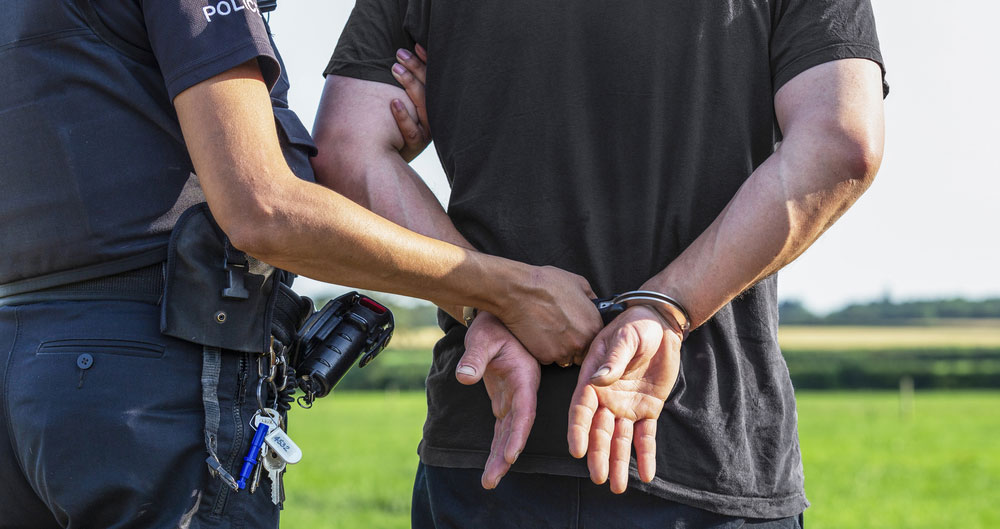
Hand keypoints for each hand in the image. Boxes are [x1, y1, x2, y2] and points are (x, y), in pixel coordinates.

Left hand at [390, 44, 429, 161]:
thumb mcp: (406, 107)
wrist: (389, 161)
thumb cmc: (394, 128)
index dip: (427, 63)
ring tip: (395, 68)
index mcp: (435, 106)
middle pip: (430, 89)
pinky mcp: (415, 146)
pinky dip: (403, 116)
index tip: (417, 46)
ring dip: (410, 85)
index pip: (435, 80)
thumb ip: (406, 88)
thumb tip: (397, 58)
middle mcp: (434, 118)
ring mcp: (426, 132)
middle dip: (416, 69)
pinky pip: (411, 132)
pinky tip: (393, 102)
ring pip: (423, 107)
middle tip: (400, 53)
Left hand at [455, 311, 540, 488]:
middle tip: (491, 481)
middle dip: (505, 456)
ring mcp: (514, 396)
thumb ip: (475, 356)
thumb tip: (463, 377)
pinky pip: (502, 427)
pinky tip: (491, 464)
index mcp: (523, 376)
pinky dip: (496, 445)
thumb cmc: (493, 324)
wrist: (499, 316)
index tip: (509, 456)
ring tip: (488, 482)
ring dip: (499, 457)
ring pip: (508, 432)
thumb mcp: (483, 336)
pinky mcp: (504, 398)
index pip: (523, 411)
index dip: (517, 434)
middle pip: (517, 428)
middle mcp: (522, 391)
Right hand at [496, 265, 602, 366]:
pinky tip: (538, 334)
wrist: (519, 291)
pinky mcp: (545, 357)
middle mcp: (581, 342)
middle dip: (574, 344)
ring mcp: (563, 352)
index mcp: (593, 325)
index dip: (586, 334)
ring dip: (559, 349)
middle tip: (561, 329)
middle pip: (582, 352)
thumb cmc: (547, 284)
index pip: (596, 339)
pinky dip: (544, 350)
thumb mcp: (579, 283)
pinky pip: (548, 359)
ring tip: (548, 330)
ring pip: (565, 358)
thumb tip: (594, 304)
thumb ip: (591, 299)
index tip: (577, 329)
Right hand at [567, 306, 681, 493]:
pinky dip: (646, 455)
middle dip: (598, 455)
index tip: (576, 451)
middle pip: (599, 431)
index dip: (578, 430)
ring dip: (619, 462)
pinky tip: (647, 474)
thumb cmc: (637, 325)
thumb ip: (614, 358)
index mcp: (593, 380)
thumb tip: (599, 378)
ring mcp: (626, 406)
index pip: (581, 409)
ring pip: (620, 440)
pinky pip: (646, 436)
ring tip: (618, 487)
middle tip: (598, 477)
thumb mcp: (626, 337)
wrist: (662, 325)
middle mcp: (606, 398)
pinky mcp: (648, 409)